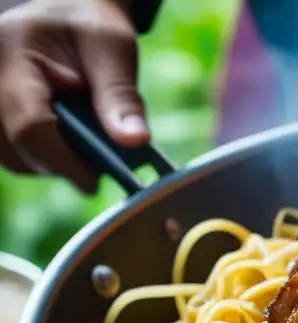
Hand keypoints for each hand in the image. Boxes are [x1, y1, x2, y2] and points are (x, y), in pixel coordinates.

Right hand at [0, 0, 147, 192]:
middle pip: (12, 146)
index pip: (30, 124)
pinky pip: (7, 148)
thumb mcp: (113, 49)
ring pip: (7, 154)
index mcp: (11, 51)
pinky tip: (63, 143)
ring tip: (80, 148)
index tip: (95, 181)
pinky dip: (37, 155)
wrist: (68, 11)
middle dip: (57, 164)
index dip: (64, 161)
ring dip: (46, 163)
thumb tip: (135, 141)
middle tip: (95, 167)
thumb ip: (120, 96)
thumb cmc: (90, 26)